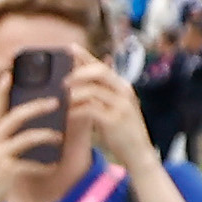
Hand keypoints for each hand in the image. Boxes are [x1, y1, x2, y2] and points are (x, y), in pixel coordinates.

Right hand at [0, 83, 67, 200]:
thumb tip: (26, 122)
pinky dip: (44, 164)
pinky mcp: (6, 171)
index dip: (2, 89)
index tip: (10, 73)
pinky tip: (52, 165)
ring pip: (27, 137)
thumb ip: (2, 137)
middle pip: (16, 116)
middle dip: (38, 106)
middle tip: (56, 101)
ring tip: (59, 137)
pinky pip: (31, 163)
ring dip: (46, 135)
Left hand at [68, 53, 156, 172]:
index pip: (102, 66)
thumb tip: (77, 88)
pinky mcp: (114, 120)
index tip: (69, 48)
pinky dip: (76, 110)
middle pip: (98, 72)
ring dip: (73, 94)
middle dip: (77, 74)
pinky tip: (68, 115)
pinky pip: (90, 109)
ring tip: (62, 100)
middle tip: (62, 82)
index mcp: (122, 87)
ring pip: (92, 90)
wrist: (138, 153)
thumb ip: (99, 97)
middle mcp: (123, 92)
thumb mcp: (113, 110)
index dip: (84, 56)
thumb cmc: (122, 133)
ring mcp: (120, 105)